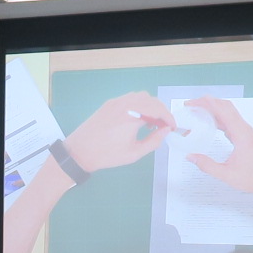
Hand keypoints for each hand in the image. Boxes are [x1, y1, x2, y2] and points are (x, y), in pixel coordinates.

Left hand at [61, 92, 179, 174]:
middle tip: (164, 126)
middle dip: (161, 111)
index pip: (158, 110)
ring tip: (150, 124)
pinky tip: (136, 119)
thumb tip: (166, 130)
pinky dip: (138, 105)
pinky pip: (129, 98)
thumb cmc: (107, 155)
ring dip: (150, 106)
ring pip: (140, 96)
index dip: (169, 118)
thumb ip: (154, 141)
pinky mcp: (108, 104)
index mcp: (132, 116)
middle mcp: (125, 104)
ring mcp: (115, 102)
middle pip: (151, 100)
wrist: (79, 151)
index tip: (173, 127)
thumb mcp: (134, 153)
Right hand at [180, 96, 252, 200]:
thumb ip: (207, 165)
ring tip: (198, 111)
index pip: (223, 111)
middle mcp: (244, 129)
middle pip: (226, 106)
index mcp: (241, 134)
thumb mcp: (226, 174)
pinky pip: (231, 120)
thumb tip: (191, 157)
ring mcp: (245, 131)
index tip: (193, 103)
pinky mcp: (245, 136)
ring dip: (213, 109)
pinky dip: (219, 117)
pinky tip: (210, 123)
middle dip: (208, 102)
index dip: (207, 104)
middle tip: (192, 105)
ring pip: (229, 112)